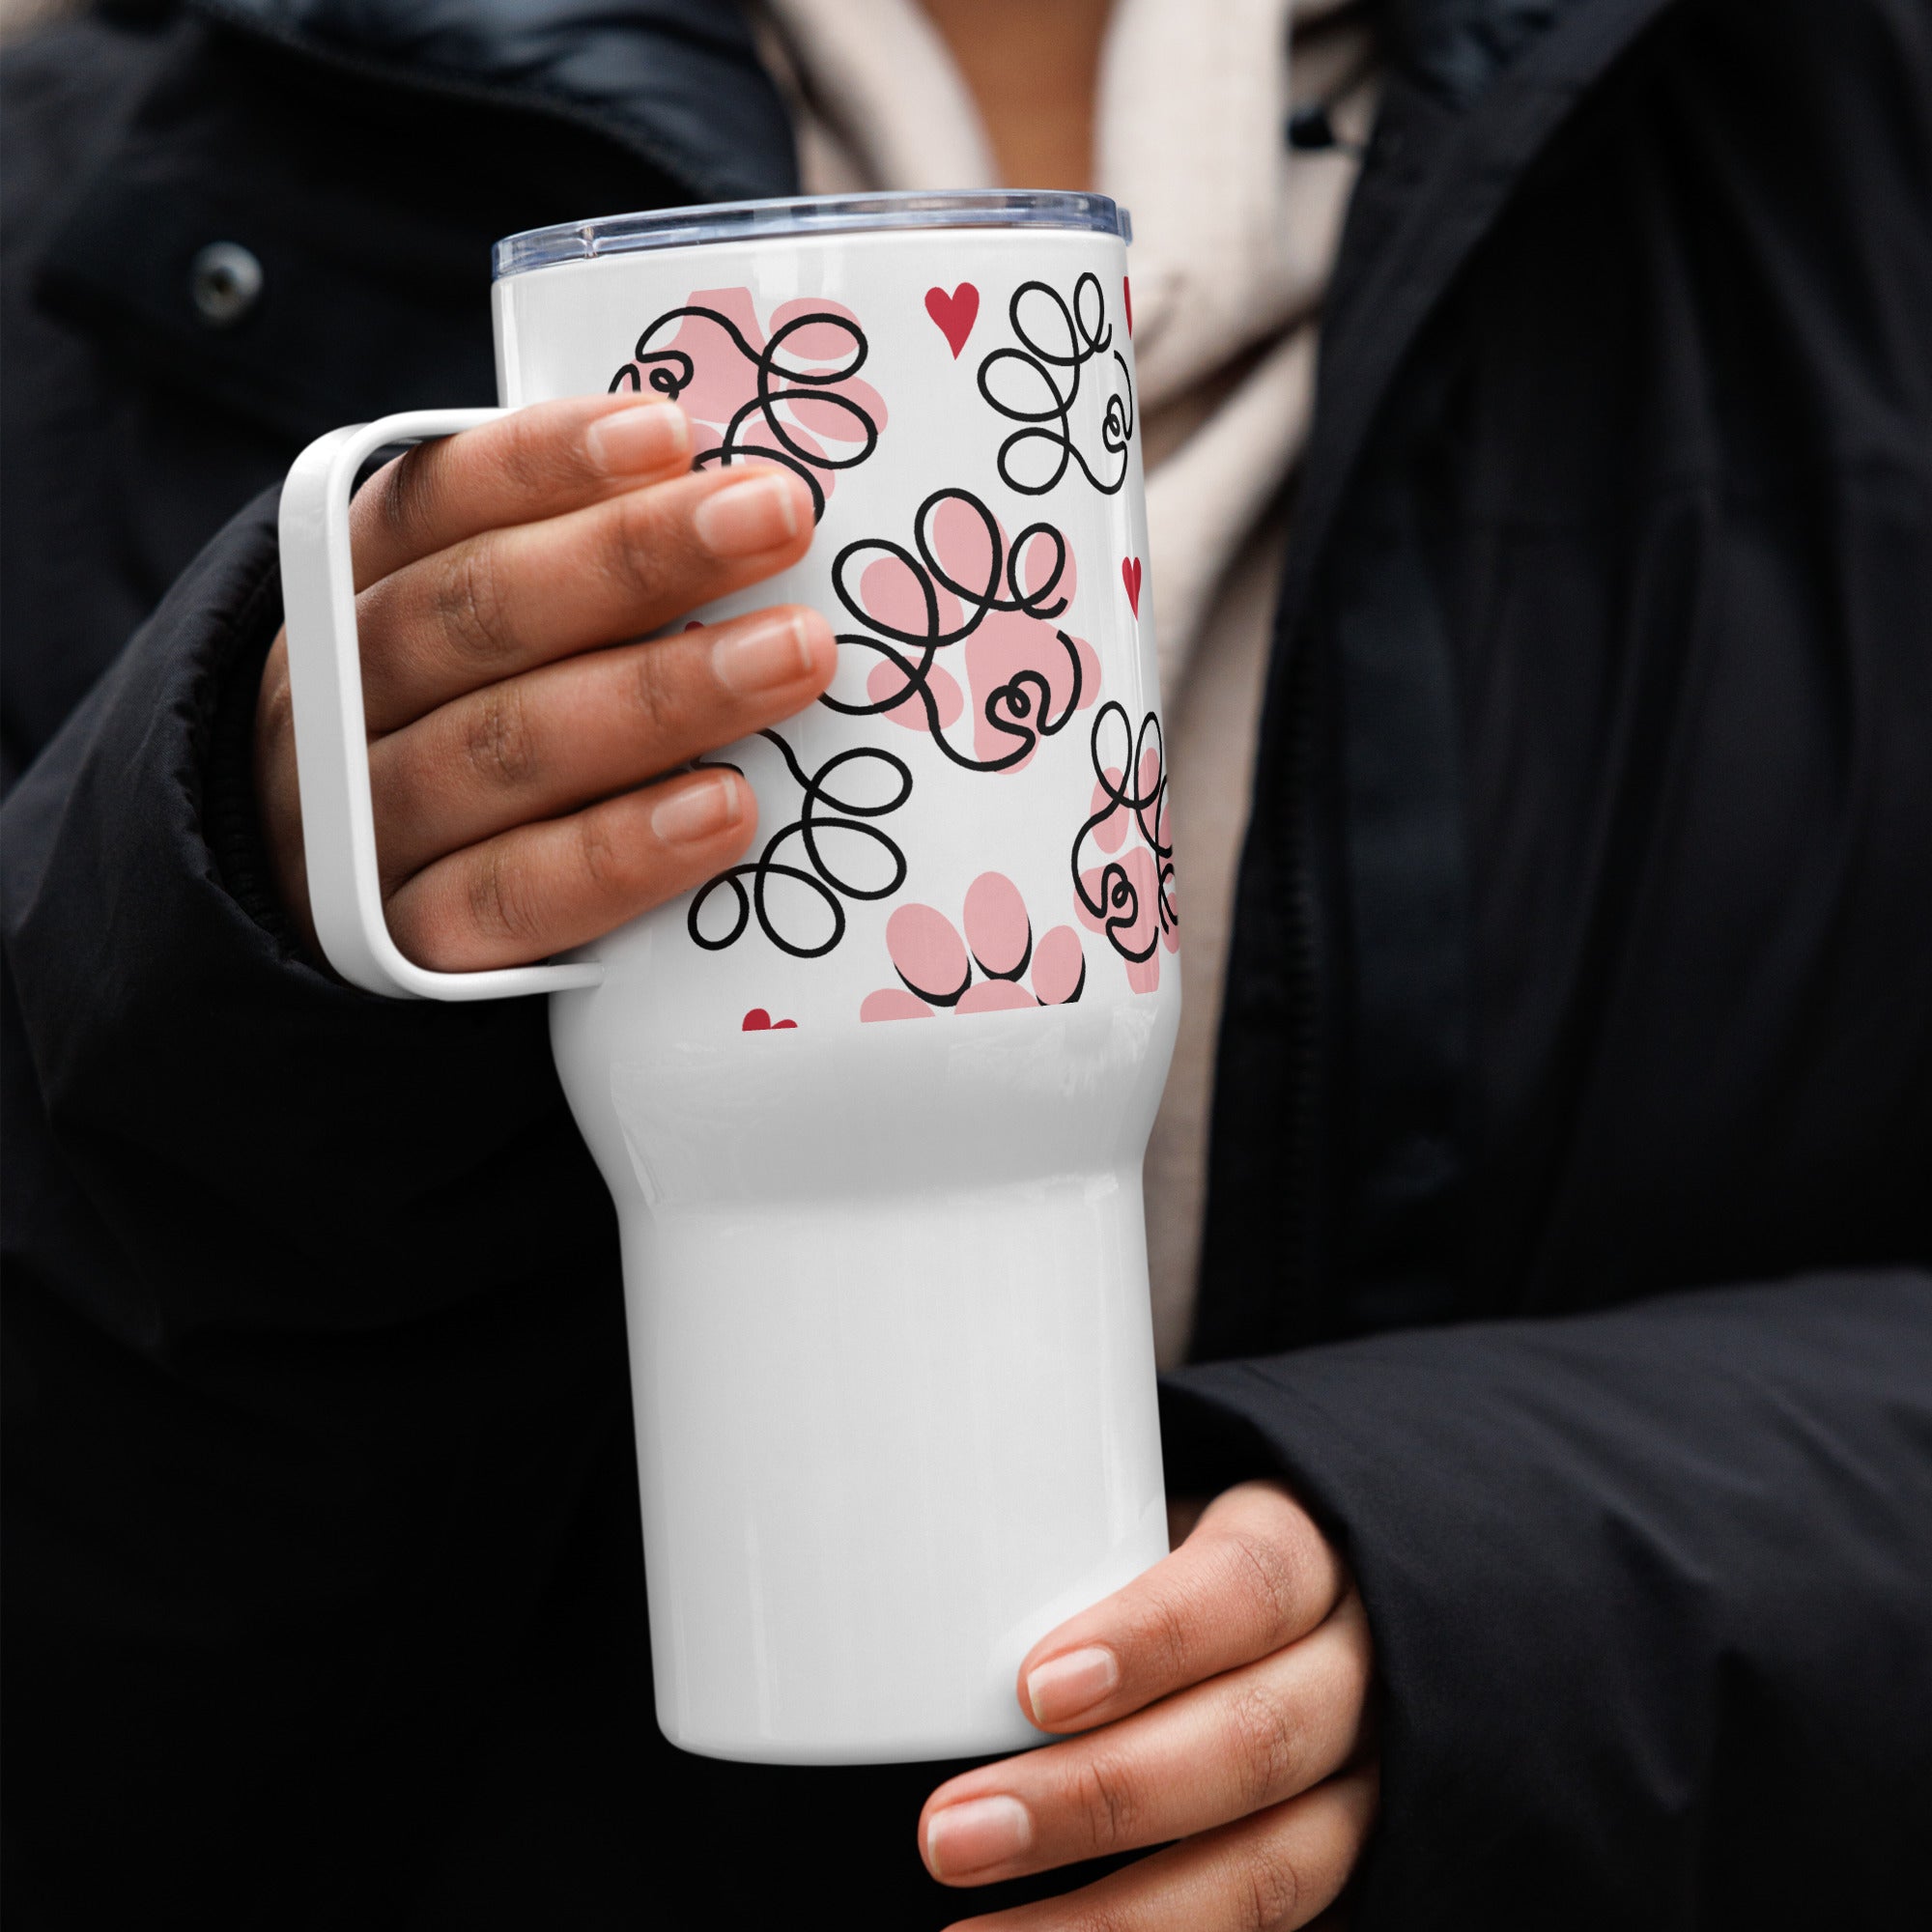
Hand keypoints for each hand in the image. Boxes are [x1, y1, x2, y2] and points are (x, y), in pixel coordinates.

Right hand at [254, 396, 833, 967]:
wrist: (334, 899)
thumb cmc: (449, 723)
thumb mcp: (470, 623)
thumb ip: (571, 564)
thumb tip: (742, 500)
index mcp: (348, 586)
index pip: (433, 501)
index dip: (547, 464)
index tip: (672, 431)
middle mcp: (337, 697)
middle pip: (477, 612)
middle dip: (634, 559)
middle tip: (777, 519)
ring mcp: (364, 824)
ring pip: (503, 748)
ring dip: (658, 696)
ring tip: (793, 656)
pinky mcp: (412, 942)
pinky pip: (514, 895)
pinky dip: (619, 851)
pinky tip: (726, 809)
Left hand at [920, 1483, 1377, 1930]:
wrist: (1302, 1624)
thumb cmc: (1179, 1564)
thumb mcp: (1147, 1524)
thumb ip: (1071, 1555)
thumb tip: (913, 1595)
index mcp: (1306, 1556)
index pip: (1248, 1586)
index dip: (1150, 1639)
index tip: (1030, 1688)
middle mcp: (1356, 1675)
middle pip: (1252, 1741)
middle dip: (1094, 1799)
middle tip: (948, 1833)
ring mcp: (1364, 1791)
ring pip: (1270, 1870)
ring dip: (1117, 1918)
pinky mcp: (1353, 1879)